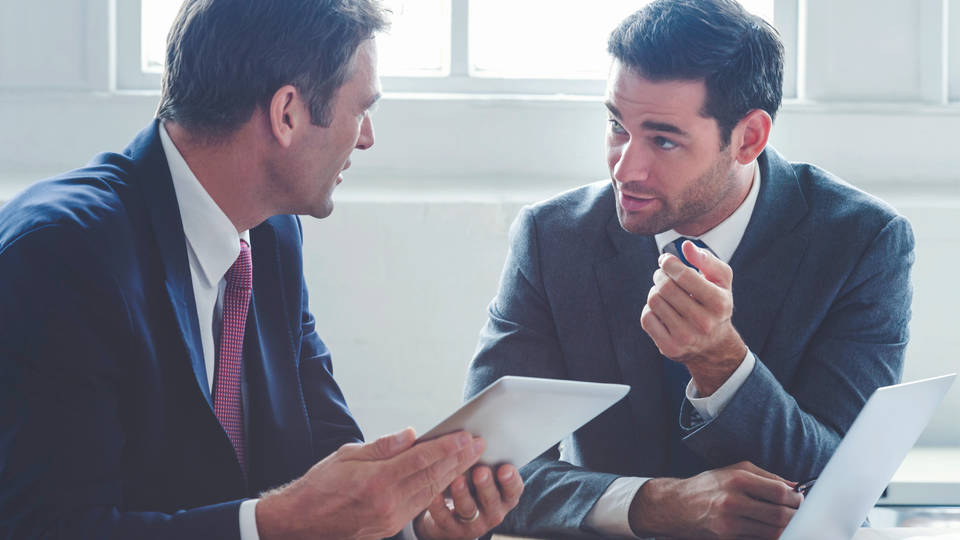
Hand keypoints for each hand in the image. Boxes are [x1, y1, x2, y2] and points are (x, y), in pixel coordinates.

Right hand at [256, 427, 483, 539]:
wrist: (300, 523)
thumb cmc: (319, 485)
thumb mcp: (346, 455)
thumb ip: (382, 446)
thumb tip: (411, 434)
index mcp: (376, 481)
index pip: (421, 460)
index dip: (447, 447)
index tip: (465, 436)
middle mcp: (387, 503)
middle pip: (432, 477)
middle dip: (459, 460)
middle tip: (479, 444)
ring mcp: (390, 519)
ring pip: (429, 493)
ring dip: (453, 475)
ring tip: (471, 459)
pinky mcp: (389, 527)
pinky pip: (419, 506)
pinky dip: (436, 491)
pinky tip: (448, 479)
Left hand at [414, 464, 523, 539]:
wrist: (454, 514)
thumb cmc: (472, 484)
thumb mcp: (484, 473)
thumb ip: (485, 458)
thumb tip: (478, 436)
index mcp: (504, 495)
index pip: (514, 489)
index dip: (511, 480)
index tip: (505, 468)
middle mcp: (493, 511)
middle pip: (491, 500)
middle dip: (486, 485)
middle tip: (480, 471)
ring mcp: (473, 523)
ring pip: (469, 509)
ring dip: (463, 494)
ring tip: (457, 480)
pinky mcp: (452, 529)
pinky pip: (445, 519)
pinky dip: (439, 507)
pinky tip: (434, 494)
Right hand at [628, 461, 801, 539]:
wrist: (677, 506)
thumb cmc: (708, 485)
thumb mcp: (734, 470)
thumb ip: (766, 476)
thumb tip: (794, 486)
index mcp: (737, 480)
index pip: (779, 491)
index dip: (796, 497)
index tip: (799, 498)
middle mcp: (733, 502)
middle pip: (779, 515)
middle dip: (796, 515)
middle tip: (799, 512)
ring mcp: (730, 524)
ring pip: (773, 532)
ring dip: (787, 528)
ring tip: (789, 521)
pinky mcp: (728, 539)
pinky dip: (770, 536)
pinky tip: (771, 529)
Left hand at [641, 240, 747, 394]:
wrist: (714, 345)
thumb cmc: (715, 304)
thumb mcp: (721, 281)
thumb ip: (707, 259)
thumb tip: (686, 246)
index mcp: (719, 303)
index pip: (684, 275)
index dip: (669, 262)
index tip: (665, 260)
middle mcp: (704, 322)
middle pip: (665, 287)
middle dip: (660, 275)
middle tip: (662, 275)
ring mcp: (686, 337)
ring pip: (654, 301)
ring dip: (654, 291)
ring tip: (663, 292)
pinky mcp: (670, 348)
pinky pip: (647, 318)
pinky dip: (650, 309)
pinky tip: (660, 309)